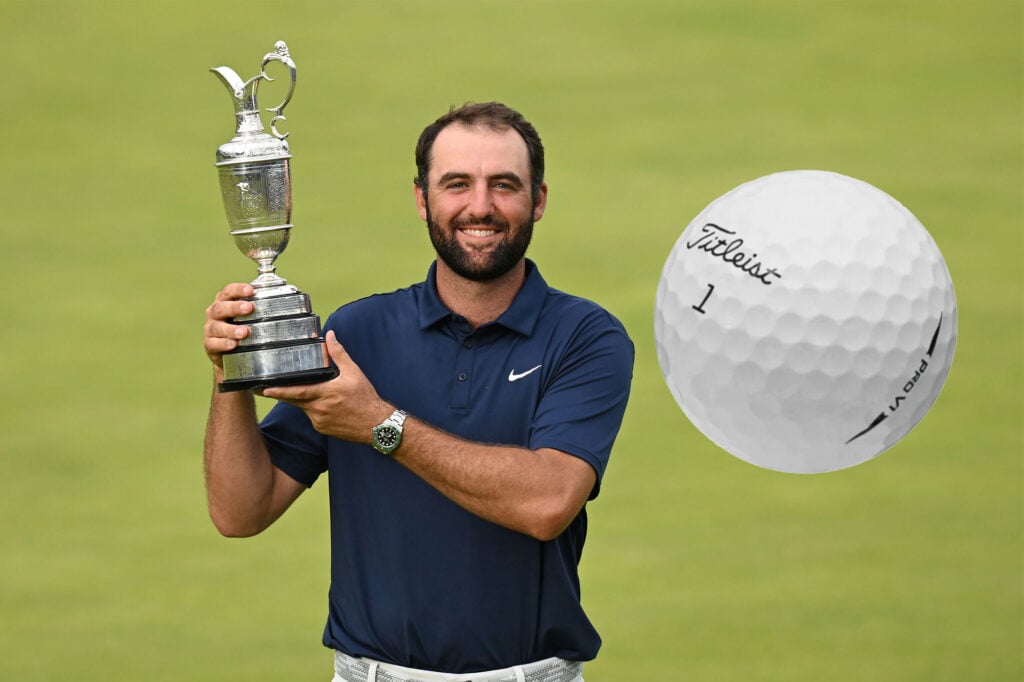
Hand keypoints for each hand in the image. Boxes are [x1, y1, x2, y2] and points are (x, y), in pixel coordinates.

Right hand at [204, 283, 254, 369]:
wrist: (229, 353)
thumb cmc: (241, 327)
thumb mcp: (249, 315)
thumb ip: (261, 306)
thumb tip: (289, 300)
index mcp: (224, 302)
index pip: (228, 291)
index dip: (238, 289)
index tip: (251, 290)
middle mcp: (215, 313)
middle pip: (221, 308)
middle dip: (235, 307)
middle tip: (249, 308)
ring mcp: (211, 329)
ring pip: (217, 327)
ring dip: (231, 329)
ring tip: (245, 331)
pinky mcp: (209, 344)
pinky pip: (214, 343)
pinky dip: (224, 343)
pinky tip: (233, 344)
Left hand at [261, 331, 391, 443]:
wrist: (376, 424)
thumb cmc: (366, 398)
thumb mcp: (354, 372)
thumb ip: (339, 354)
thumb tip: (330, 336)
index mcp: (326, 393)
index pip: (298, 391)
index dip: (280, 390)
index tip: (265, 389)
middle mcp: (320, 409)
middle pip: (294, 400)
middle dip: (279, 394)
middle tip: (264, 389)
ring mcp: (320, 421)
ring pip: (303, 408)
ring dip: (301, 400)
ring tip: (307, 392)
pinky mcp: (322, 429)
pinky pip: (311, 417)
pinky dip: (312, 409)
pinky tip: (323, 405)